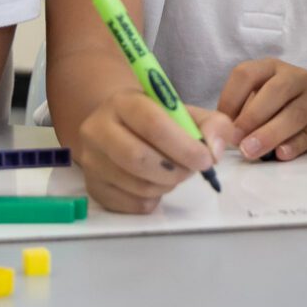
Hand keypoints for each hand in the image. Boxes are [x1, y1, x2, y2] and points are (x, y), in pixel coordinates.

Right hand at [74, 89, 235, 213]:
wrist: (119, 128)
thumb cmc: (158, 121)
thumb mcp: (186, 113)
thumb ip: (211, 125)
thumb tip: (215, 151)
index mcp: (124, 102)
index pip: (152, 125)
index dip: (183, 146)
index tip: (205, 159)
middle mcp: (98, 129)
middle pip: (138, 158)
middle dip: (175, 171)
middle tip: (191, 171)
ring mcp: (92, 160)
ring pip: (137, 184)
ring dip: (166, 186)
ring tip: (173, 173)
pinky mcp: (93, 187)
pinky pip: (131, 204)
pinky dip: (152, 200)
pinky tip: (155, 184)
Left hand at [216, 60, 306, 161]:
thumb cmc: (282, 105)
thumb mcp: (261, 97)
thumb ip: (243, 111)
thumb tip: (223, 133)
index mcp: (271, 67)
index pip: (246, 74)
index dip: (230, 99)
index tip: (221, 125)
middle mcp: (295, 77)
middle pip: (275, 92)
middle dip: (251, 117)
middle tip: (236, 140)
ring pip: (294, 114)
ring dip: (269, 134)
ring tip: (251, 151)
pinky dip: (294, 145)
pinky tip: (280, 154)